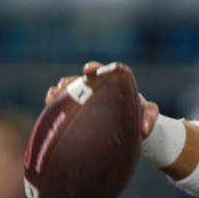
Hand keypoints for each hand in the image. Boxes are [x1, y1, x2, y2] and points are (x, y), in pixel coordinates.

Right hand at [44, 61, 159, 136]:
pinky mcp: (78, 110)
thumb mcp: (146, 113)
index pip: (105, 72)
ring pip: (71, 92)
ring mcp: (86, 99)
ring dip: (61, 92)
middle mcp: (98, 88)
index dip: (95, 68)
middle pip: (83, 81)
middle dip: (72, 81)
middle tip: (63, 85)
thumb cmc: (138, 114)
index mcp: (115, 84)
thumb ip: (149, 116)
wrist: (129, 126)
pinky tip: (49, 103)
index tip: (88, 69)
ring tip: (52, 95)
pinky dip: (57, 103)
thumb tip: (144, 129)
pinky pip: (65, 105)